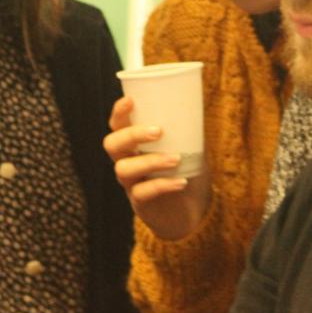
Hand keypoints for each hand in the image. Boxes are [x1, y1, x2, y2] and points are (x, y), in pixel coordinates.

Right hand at [104, 96, 211, 239]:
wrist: (191, 213)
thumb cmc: (186, 173)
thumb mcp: (191, 149)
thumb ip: (190, 131)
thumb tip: (199, 107)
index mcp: (134, 144)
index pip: (117, 125)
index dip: (119, 112)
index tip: (131, 100)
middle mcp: (126, 161)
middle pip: (112, 144)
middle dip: (132, 134)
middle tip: (158, 131)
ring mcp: (130, 183)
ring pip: (123, 169)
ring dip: (150, 161)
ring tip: (176, 159)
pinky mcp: (140, 203)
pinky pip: (142, 192)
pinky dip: (162, 185)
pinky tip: (181, 182)